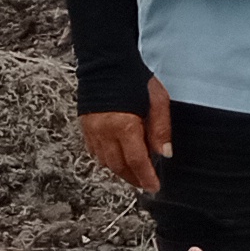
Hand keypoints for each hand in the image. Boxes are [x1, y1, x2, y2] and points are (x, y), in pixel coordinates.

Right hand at [79, 75, 173, 195]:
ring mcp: (92, 130)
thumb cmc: (135, 79)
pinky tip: (117, 159)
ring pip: (105, 161)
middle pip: (119, 165)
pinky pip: (95, 151)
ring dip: (120, 171)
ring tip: (134, 174)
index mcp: (124, 125)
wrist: (106, 63)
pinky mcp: (85, 126)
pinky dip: (107, 160)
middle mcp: (104, 132)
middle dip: (133, 178)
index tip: (154, 187)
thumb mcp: (157, 100)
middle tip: (145, 184)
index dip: (145, 177)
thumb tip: (164, 153)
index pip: (136, 160)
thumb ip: (161, 129)